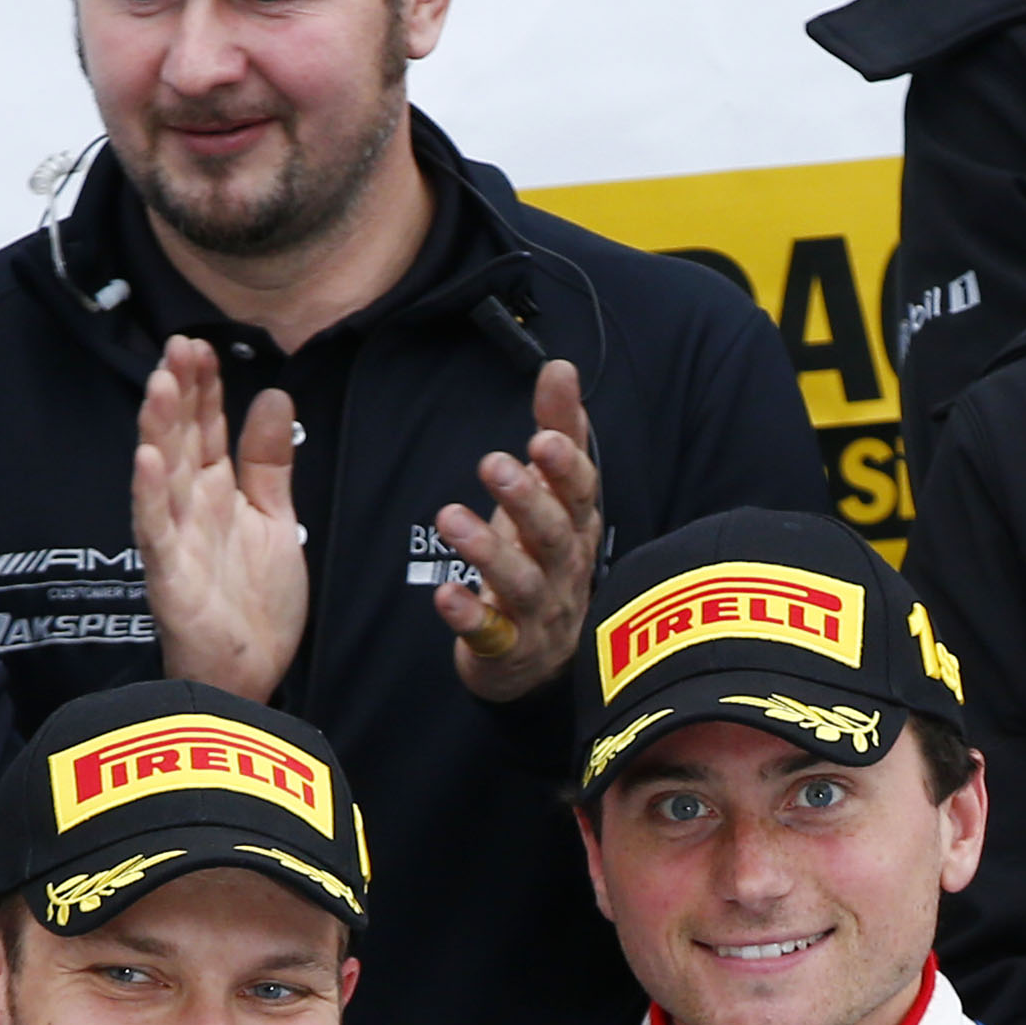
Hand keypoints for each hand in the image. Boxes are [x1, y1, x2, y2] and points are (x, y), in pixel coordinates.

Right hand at [131, 336, 307, 698]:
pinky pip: (156, 531)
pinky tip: (147, 461)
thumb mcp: (275, 518)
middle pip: (181, 441)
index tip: (201, 345)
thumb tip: (273, 394)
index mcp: (216, 493)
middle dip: (179, 394)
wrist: (250, 674)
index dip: (204, 388)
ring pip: (163, 476)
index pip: (206, 428)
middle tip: (179, 346)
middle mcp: (191, 509)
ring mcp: (176, 540)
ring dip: (159, 430)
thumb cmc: (255, 602)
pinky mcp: (170, 577)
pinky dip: (150, 496)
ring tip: (160, 385)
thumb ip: (270, 461)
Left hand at [434, 358, 603, 702]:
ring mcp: (540, 613)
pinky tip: (445, 595)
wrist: (542, 656)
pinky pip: (491, 636)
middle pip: (553, 534)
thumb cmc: (545, 559)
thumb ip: (559, 430)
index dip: (565, 468)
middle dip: (526, 500)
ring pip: (522, 583)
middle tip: (493, 463)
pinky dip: (470, 616)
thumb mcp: (554, 495)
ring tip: (451, 518)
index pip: (580, 493)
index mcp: (576, 526)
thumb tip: (561, 368)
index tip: (542, 438)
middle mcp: (565, 568)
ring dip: (488, 551)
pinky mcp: (510, 649)